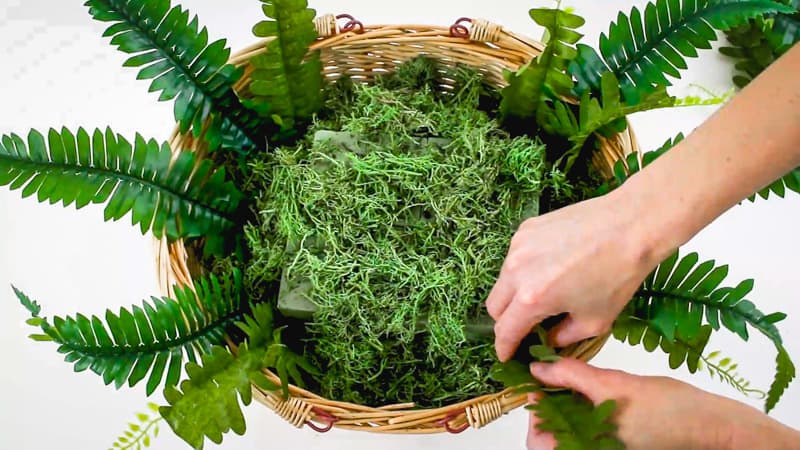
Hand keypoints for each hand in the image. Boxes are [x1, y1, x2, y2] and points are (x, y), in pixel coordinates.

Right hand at [487, 191, 664, 361]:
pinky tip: (551, 265)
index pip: (504, 331)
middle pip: (494, 306)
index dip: (504, 347)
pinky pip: (515, 257)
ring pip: (503, 280)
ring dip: (515, 293)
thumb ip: (563, 337)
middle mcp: (516, 271)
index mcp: (531, 298)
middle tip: (526, 325)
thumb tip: (548, 340)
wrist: (631, 226)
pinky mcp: (526, 229)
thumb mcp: (595, 321)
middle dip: (506, 321)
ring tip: (545, 291)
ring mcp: (518, 246)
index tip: (506, 354)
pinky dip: (525, 268)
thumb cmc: (618, 275)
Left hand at [526, 358, 799, 449]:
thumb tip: (537, 368)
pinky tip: (588, 392)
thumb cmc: (668, 409)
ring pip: (570, 435)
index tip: (535, 386)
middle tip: (551, 381)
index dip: (533, 414)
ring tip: (568, 383)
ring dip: (563, 410)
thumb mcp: (613, 384)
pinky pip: (588, 433)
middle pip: (553, 439)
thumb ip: (572, 376)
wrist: (713, 424)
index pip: (539, 443)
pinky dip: (582, 414)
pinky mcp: (618, 444)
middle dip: (547, 411)